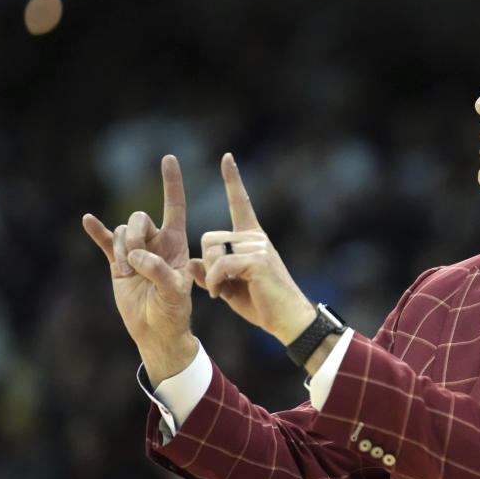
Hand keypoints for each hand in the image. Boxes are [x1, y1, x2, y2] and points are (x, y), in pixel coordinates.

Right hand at [82, 155, 197, 384]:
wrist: (156, 330)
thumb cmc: (174, 311)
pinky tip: (87, 220)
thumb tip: (136, 256)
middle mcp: (156, 242)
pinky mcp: (117, 263)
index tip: (168, 158)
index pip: (174, 206)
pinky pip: (105, 242)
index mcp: (176, 243)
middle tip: (137, 259)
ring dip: (122, 248)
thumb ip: (158, 270)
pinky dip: (97, 231)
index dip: (172, 183)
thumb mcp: (174, 292)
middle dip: (135, 234)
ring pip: (122, 231)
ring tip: (129, 269)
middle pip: (140, 217)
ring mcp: (135, 251)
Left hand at [188, 153, 315, 344]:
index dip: (233, 180)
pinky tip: (221, 295)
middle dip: (205, 263)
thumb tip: (190, 262)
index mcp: (252, 239)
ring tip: (221, 292)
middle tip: (217, 285)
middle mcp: (256, 237)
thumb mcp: (230, 287)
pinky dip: (215, 282)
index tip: (227, 158)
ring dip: (210, 276)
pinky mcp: (257, 259)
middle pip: (209, 237)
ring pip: (212, 250)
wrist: (289, 321)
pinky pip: (220, 264)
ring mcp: (258, 246)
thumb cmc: (263, 305)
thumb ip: (211, 273)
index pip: (241, 203)